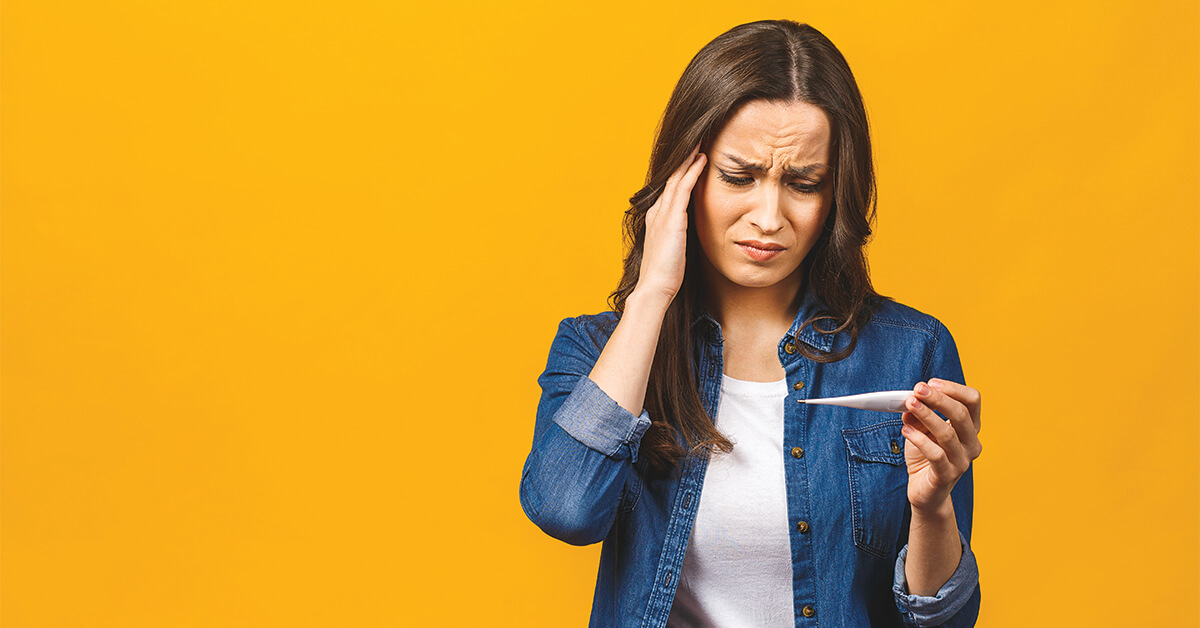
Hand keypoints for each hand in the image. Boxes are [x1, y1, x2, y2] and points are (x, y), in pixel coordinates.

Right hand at [636, 144, 706, 302]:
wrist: (655, 288)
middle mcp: (657, 211)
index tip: (693, 154)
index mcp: (656, 217)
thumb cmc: (667, 275)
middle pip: (671, 177)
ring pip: (676, 177)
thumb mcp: (674, 249)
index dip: (681, 170)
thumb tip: (691, 231)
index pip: (670, 187)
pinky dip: (691, 172)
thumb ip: (680, 235)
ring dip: (688, 157)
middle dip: (684, 157)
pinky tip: (702, 159)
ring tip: (700, 140)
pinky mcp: (671, 219)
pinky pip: (682, 188)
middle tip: (696, 138)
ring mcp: (662, 214)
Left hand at [900, 379, 982, 513]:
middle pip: (961, 414)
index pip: (973, 401)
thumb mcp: (921, 430)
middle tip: (917, 390)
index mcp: (970, 427)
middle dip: (938, 399)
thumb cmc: (926, 455)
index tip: (931, 382)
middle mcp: (971, 443)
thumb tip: (911, 400)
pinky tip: (905, 429)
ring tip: (909, 405)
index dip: (954, 389)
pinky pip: (935, 454)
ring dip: (927, 416)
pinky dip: (919, 439)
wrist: (926, 491)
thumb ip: (918, 414)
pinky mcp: (947, 475)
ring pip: (947, 433)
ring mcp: (962, 461)